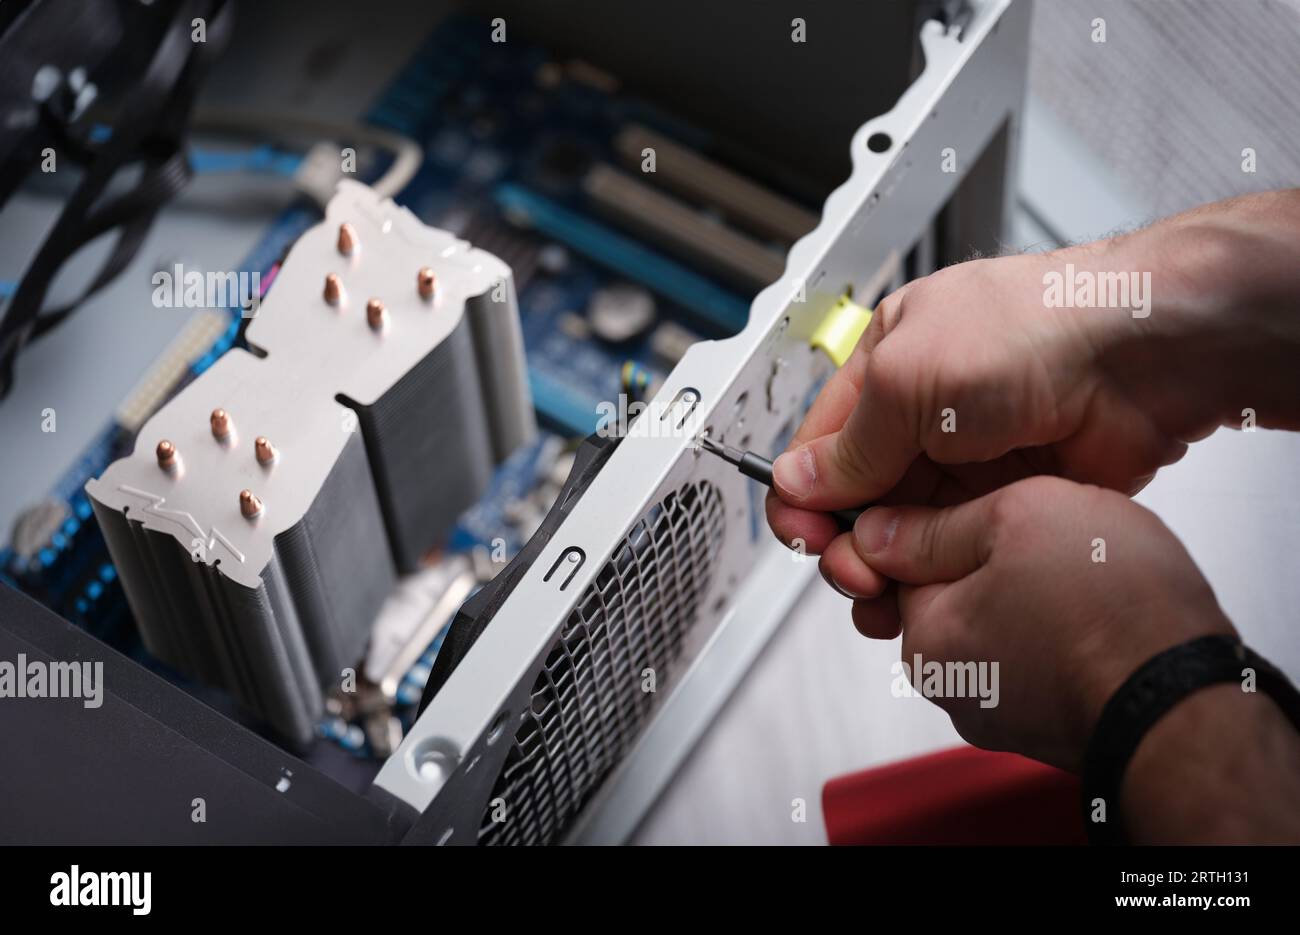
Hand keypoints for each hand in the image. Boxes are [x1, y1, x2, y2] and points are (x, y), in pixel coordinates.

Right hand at [766, 190, 1299, 600]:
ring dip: (884, 567)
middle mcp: (922, 413)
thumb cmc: (1036, 330)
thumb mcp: (910, 379)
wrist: (1145, 353)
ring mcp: (966, 459)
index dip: (805, 498)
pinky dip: (931, 574)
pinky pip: (952, 546)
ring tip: (885, 594)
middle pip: (857, 497)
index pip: (821, 445)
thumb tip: (797, 484)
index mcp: (886, 366)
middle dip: (844, 541)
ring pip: (902, 530)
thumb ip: (850, 444)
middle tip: (854, 573)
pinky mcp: (1006, 497)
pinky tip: (923, 593)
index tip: (805, 539)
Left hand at [845, 475, 1232, 771]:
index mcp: (926, 636)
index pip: (895, 564)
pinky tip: (1093, 613)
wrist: (1190, 704)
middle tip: (1044, 535)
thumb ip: (934, 524)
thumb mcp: (1016, 517)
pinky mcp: (1046, 725)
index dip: (935, 520)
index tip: (979, 504)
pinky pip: (1034, 658)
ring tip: (1078, 573)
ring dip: (1024, 594)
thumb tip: (873, 531)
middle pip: (947, 594)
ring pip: (994, 624)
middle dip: (987, 559)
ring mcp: (1000, 712)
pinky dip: (1055, 631)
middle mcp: (950, 685)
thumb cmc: (1113, 609)